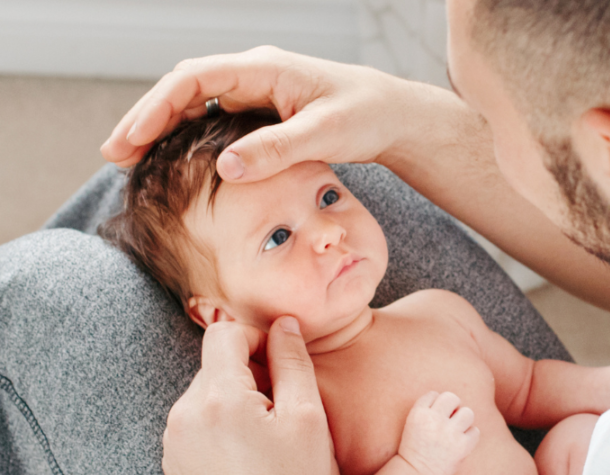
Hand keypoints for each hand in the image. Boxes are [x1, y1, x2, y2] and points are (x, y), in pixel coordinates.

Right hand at [101, 46, 428, 181]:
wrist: (392, 115)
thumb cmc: (365, 115)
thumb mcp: (325, 134)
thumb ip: (277, 149)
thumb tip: (225, 169)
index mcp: (263, 68)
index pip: (192, 79)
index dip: (155, 109)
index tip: (127, 141)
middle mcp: (253, 74)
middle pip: (183, 89)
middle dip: (146, 120)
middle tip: (115, 157)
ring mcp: (256, 91)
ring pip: (194, 104)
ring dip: (163, 130)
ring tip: (133, 163)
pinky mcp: (262, 110)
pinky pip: (213, 119)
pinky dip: (189, 138)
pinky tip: (176, 164)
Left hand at [162, 316, 332, 474]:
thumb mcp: (307, 415)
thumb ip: (293, 360)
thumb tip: (283, 323)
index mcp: (219, 399)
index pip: (224, 334)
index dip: (256, 338)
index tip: (279, 362)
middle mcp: (184, 415)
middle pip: (213, 364)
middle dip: (246, 372)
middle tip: (279, 404)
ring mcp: (173, 441)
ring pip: (204, 393)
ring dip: (232, 398)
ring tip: (262, 434)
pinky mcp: (172, 462)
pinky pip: (193, 422)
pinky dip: (217, 424)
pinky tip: (244, 452)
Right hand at [397, 391, 479, 474]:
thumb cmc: (415, 450)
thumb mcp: (412, 425)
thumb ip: (429, 411)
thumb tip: (454, 404)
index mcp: (418, 413)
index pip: (433, 394)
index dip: (435, 404)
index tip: (434, 416)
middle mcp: (434, 420)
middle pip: (452, 397)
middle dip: (452, 406)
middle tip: (449, 420)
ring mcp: (449, 433)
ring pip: (467, 412)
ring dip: (463, 420)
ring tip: (456, 430)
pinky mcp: (462, 446)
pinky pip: (475, 431)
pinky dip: (470, 436)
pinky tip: (461, 442)